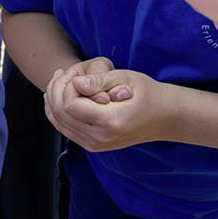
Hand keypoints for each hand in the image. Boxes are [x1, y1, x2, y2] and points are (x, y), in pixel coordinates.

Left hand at [44, 67, 174, 150]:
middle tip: (63, 73)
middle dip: (56, 90)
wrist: (164, 118)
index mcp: (110, 122)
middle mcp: (99, 138)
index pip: (70, 105)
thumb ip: (98, 80)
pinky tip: (58, 95)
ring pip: (59, 123)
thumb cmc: (148, 93)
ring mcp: (94, 145)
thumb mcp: (126, 78)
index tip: (74, 72)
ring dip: (53, 99)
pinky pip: (65, 129)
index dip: (66, 86)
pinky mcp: (91, 145)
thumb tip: (75, 82)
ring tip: (59, 79)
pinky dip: (57, 111)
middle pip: (61, 115)